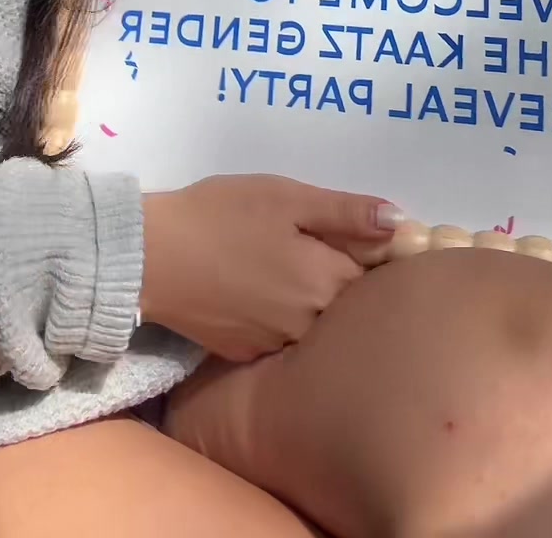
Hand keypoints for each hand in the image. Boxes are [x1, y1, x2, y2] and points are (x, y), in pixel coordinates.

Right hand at [139, 174, 400, 362]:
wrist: (149, 257)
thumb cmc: (221, 214)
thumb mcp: (286, 197)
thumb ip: (346, 212)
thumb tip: (402, 223)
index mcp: (325, 280)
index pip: (374, 274)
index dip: (370, 253)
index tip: (355, 235)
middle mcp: (309, 322)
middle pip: (344, 303)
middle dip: (338, 277)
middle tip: (306, 245)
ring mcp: (276, 345)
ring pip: (312, 323)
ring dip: (309, 301)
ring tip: (280, 268)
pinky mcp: (245, 354)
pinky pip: (279, 337)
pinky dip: (277, 317)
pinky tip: (256, 291)